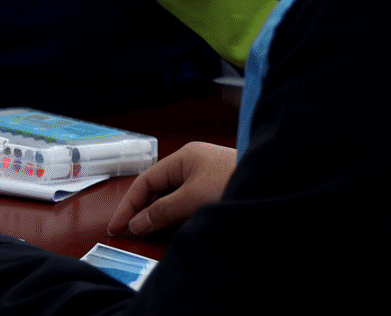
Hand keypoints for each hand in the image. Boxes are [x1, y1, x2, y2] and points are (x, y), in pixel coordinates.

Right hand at [109, 141, 235, 236]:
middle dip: (142, 209)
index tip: (117, 225)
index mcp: (184, 157)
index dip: (129, 204)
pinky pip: (187, 202)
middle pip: (159, 187)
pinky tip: (170, 227)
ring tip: (144, 232)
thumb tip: (138, 222)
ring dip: (159, 213)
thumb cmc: (234, 182)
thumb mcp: (193, 198)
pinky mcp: (217, 189)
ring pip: (173, 196)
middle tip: (127, 232)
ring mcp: (206, 176)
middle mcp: (193, 163)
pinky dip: (175, 214)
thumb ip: (163, 210)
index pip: (147, 180)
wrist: (274, 184)